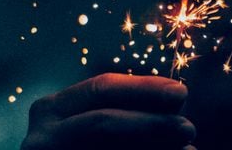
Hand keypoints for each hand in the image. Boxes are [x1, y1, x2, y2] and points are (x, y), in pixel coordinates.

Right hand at [21, 73, 195, 149]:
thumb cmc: (84, 140)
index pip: (103, 87)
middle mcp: (42, 135)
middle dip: (151, 123)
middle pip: (104, 120)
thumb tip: (176, 98)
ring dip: (154, 147)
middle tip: (188, 128)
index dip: (144, 88)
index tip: (181, 92)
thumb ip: (128, 107)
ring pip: (110, 149)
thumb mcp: (95, 117)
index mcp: (52, 108)